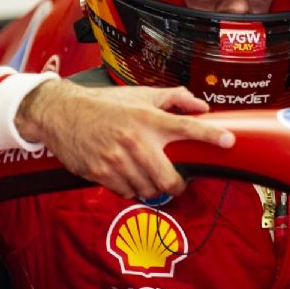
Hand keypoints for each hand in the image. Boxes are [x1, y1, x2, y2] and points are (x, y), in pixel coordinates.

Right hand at [14, 80, 234, 199]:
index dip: (210, 135)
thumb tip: (201, 106)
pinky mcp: (101, 174)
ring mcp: (117, 160)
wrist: (62, 114)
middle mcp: (134, 140)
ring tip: (147, 175)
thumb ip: (173, 99)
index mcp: (146, 118)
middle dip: (177, 185)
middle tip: (178, 182)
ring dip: (153, 188)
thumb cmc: (103, 104)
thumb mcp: (139, 95)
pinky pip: (128, 193)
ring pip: (149, 190)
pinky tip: (128, 176)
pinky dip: (132, 189)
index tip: (228, 141)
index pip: (186, 126)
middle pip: (169, 178)